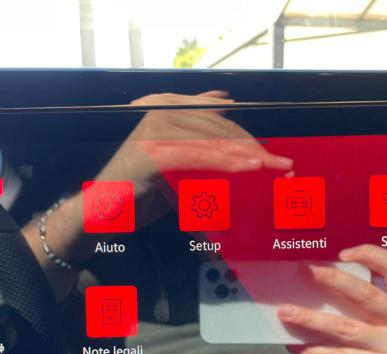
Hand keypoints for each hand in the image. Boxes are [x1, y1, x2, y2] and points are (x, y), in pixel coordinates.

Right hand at [124, 90, 293, 184]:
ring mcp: (154, 128)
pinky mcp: (151, 151)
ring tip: (273, 168)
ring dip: (247, 156)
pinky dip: (226, 163)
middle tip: (282, 166)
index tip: (274, 157)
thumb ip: (200, 143)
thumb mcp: (176, 164)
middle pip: (220, 129)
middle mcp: (160, 111)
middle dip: (254, 149)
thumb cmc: (141, 191)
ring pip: (213, 141)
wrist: (103, 213)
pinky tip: (249, 168)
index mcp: (167, 108)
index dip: (248, 139)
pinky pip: (198, 156)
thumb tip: (226, 113)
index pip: (218, 121)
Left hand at [277, 245, 386, 353]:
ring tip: (286, 311)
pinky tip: (295, 345)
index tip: (342, 253)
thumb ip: (358, 300)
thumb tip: (313, 276)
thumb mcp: (377, 320)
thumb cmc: (375, 345)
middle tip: (305, 270)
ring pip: (347, 328)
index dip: (373, 256)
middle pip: (368, 296)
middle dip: (333, 280)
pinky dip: (313, 350)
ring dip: (312, 318)